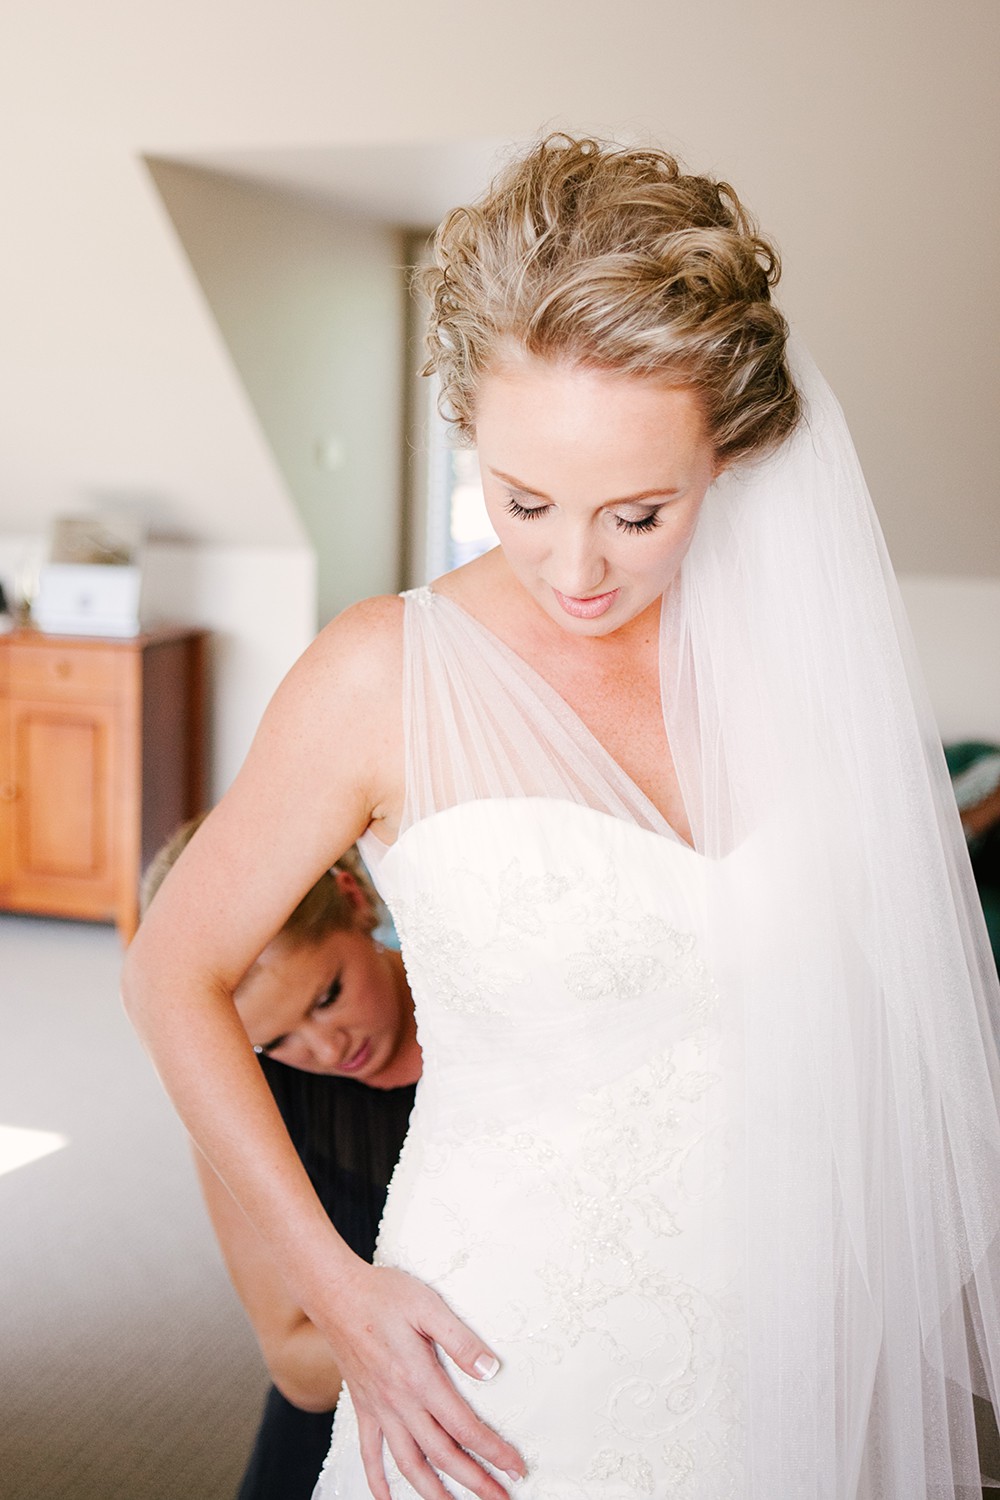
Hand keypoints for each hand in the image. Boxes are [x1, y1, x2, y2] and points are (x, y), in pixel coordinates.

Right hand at [324, 1262, 524, 1499]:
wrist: (334, 1293)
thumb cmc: (384, 1294)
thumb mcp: (429, 1306)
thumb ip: (461, 1341)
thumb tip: (492, 1371)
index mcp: (419, 1379)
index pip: (464, 1427)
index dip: (493, 1451)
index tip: (516, 1467)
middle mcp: (399, 1402)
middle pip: (442, 1455)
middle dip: (475, 1482)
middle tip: (502, 1498)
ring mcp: (378, 1409)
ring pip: (408, 1464)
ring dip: (434, 1492)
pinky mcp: (362, 1407)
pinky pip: (369, 1454)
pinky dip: (379, 1482)